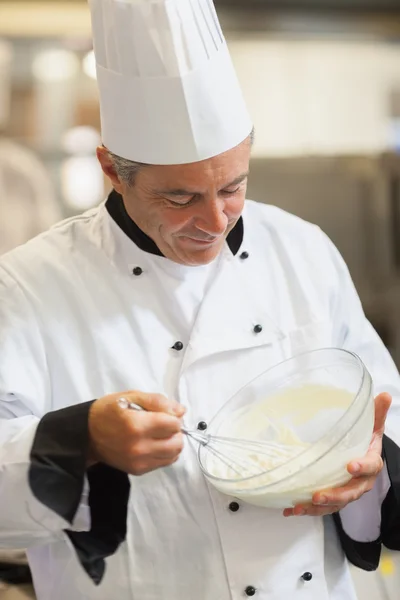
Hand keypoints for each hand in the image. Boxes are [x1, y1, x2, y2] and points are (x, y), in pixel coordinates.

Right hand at [88, 391, 185, 475]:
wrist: (86, 434)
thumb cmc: (108, 411)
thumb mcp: (131, 396)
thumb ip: (158, 401)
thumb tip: (181, 411)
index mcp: (137, 425)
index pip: (174, 424)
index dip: (173, 417)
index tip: (164, 414)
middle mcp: (139, 447)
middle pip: (177, 443)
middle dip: (175, 431)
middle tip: (164, 425)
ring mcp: (138, 461)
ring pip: (173, 455)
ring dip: (172, 443)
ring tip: (159, 435)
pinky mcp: (137, 471)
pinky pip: (163, 463)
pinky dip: (164, 453)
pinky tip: (153, 444)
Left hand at [283, 392, 391, 517]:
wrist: (365, 456)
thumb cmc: (366, 440)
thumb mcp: (372, 425)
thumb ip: (376, 412)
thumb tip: (384, 395)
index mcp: (371, 462)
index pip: (370, 466)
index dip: (362, 467)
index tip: (350, 466)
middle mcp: (361, 481)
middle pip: (351, 492)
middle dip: (335, 495)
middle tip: (319, 495)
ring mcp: (347, 491)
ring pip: (335, 503)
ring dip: (317, 508)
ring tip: (300, 507)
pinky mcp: (334, 497)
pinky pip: (322, 507)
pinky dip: (306, 509)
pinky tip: (290, 510)